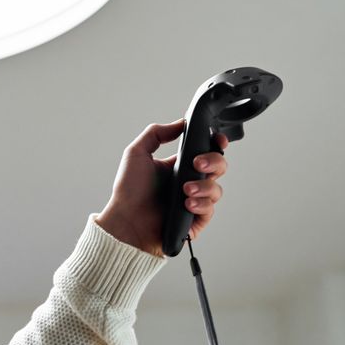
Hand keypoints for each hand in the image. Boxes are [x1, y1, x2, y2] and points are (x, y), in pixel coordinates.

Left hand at [96, 119, 229, 256]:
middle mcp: (188, 181)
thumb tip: (180, 123)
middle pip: (218, 166)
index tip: (217, 140)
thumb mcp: (136, 153)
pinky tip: (187, 204)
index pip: (205, 150)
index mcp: (178, 165)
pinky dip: (201, 204)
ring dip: (204, 186)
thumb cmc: (128, 191)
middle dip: (214, 160)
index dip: (216, 143)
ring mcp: (194, 201)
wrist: (125, 221)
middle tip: (197, 163)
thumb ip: (156, 133)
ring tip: (185, 189)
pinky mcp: (195, 220)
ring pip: (216, 189)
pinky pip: (210, 209)